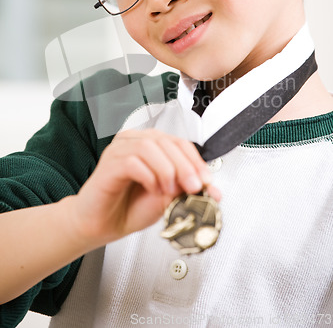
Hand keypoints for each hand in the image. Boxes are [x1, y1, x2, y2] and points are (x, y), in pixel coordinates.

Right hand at [70, 129, 219, 249]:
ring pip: (150, 146)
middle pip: (166, 141)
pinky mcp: (109, 164)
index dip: (196, 160)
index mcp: (150, 145)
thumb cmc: (128, 208)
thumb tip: (211, 191)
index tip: (207, 182)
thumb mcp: (166, 198)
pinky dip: (148, 176)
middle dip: (186, 165)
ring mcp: (120, 150)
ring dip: (167, 169)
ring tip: (168, 190)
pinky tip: (151, 189)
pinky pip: (132, 161)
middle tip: (194, 187)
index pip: (179, 142)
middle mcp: (134, 142)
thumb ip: (184, 190)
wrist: (101, 226)